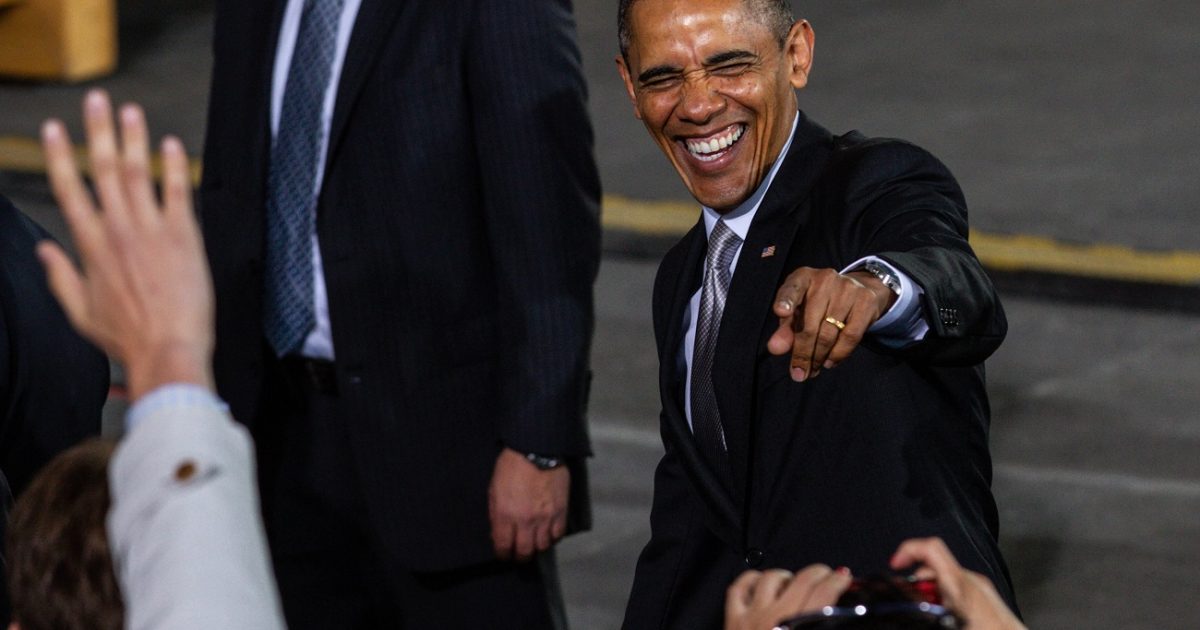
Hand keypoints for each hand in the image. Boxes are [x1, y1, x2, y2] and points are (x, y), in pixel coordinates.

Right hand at [38, 90, 214, 400]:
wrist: (169, 351)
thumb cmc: (128, 338)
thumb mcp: (81, 313)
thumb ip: (61, 278)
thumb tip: (46, 250)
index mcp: (91, 248)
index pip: (70, 191)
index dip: (59, 156)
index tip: (54, 129)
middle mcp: (119, 232)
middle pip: (104, 171)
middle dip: (98, 131)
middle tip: (96, 100)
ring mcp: (153, 232)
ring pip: (139, 174)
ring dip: (134, 138)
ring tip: (130, 110)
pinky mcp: (185, 237)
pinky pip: (178, 193)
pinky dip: (174, 167)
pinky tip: (170, 144)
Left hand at [488, 447, 568, 560]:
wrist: (537, 449)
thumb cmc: (511, 466)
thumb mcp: (494, 490)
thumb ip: (495, 514)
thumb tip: (498, 533)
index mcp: (505, 514)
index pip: (503, 547)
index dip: (503, 554)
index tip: (504, 554)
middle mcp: (525, 520)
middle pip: (524, 552)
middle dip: (520, 556)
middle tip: (519, 554)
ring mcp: (545, 517)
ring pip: (542, 546)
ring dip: (536, 547)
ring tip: (534, 543)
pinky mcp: (560, 511)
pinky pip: (558, 535)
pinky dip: (552, 538)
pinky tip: (548, 534)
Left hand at [725, 565, 851, 629]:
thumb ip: (825, 627)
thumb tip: (838, 620)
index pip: (824, 593)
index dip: (838, 580)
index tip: (843, 578)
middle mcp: (775, 620)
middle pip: (803, 580)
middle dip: (820, 572)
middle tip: (826, 575)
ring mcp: (752, 617)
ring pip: (772, 577)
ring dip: (788, 576)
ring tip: (795, 583)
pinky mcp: (733, 620)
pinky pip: (740, 586)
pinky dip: (752, 579)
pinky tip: (761, 584)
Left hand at [766, 267, 894, 381]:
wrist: (859, 288)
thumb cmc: (818, 304)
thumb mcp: (799, 311)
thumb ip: (786, 329)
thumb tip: (775, 349)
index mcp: (803, 277)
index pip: (792, 288)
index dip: (786, 300)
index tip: (780, 312)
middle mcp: (825, 279)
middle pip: (810, 325)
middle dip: (802, 354)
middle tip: (799, 373)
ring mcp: (848, 289)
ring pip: (829, 334)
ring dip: (819, 358)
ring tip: (813, 370)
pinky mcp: (866, 302)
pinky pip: (850, 336)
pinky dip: (838, 354)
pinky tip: (830, 362)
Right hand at [890, 538, 1024, 629]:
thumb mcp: (947, 625)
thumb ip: (927, 614)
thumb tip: (909, 613)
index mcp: (960, 586)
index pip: (931, 548)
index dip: (907, 550)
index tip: (895, 565)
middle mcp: (972, 582)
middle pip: (934, 566)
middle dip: (916, 583)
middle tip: (909, 603)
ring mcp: (982, 588)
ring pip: (947, 578)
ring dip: (931, 593)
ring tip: (927, 614)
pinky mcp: (988, 597)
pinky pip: (960, 588)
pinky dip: (946, 598)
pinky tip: (947, 617)